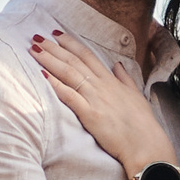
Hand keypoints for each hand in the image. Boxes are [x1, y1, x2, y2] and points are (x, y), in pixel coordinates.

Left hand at [29, 31, 176, 178]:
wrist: (145, 144)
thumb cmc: (142, 124)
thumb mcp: (135, 95)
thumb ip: (124, 78)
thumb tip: (117, 65)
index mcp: (110, 80)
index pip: (87, 55)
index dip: (70, 43)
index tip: (56, 34)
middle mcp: (101, 85)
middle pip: (73, 61)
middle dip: (53, 48)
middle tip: (36, 37)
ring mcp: (95, 99)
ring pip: (69, 74)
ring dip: (50, 60)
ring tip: (34, 50)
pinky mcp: (90, 114)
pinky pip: (69, 96)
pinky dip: (55, 84)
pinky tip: (42, 75)